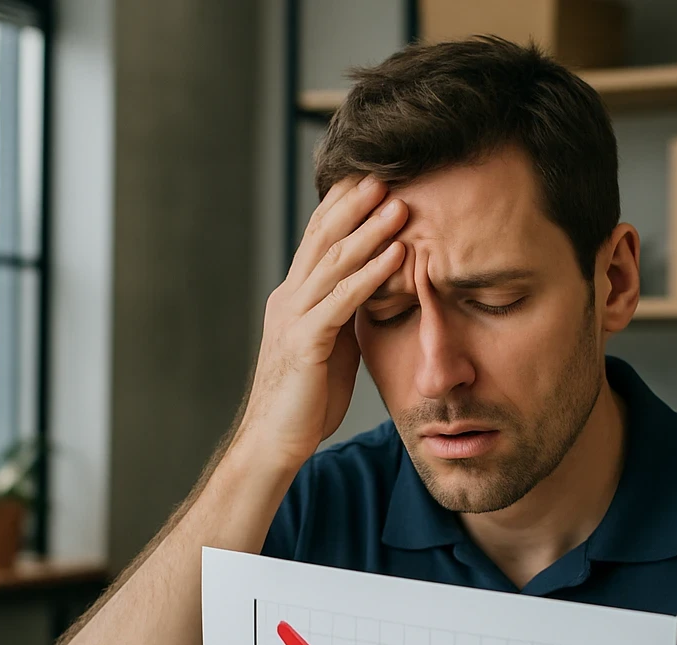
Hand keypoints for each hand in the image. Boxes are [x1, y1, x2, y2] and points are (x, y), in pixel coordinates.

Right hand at [233, 174, 408, 470]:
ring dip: (370, 231)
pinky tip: (395, 256)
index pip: (318, 241)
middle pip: (323, 238)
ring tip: (400, 205)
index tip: (372, 179)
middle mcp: (290, 299)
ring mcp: (294, 318)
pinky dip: (371, 274)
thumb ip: (344, 316)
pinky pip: (342, 300)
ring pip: (334, 263)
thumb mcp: (331, 347)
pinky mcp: (305, 342)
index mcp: (295, 298)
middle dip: (355, 204)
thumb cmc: (306, 399)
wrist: (276, 441)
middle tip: (387, 172)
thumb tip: (372, 293)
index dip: (343, 208)